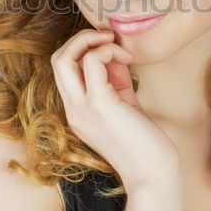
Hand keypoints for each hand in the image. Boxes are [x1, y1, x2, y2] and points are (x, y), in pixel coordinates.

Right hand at [51, 29, 179, 189]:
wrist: (153, 173)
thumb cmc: (144, 141)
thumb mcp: (125, 102)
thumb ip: (115, 77)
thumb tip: (113, 51)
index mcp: (77, 110)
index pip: (63, 70)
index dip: (82, 50)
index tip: (110, 48)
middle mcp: (73, 109)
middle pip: (56, 60)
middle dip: (80, 39)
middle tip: (107, 37)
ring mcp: (82, 108)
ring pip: (64, 58)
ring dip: (92, 41)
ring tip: (117, 45)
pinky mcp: (99, 105)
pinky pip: (92, 62)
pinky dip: (108, 50)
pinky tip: (127, 58)